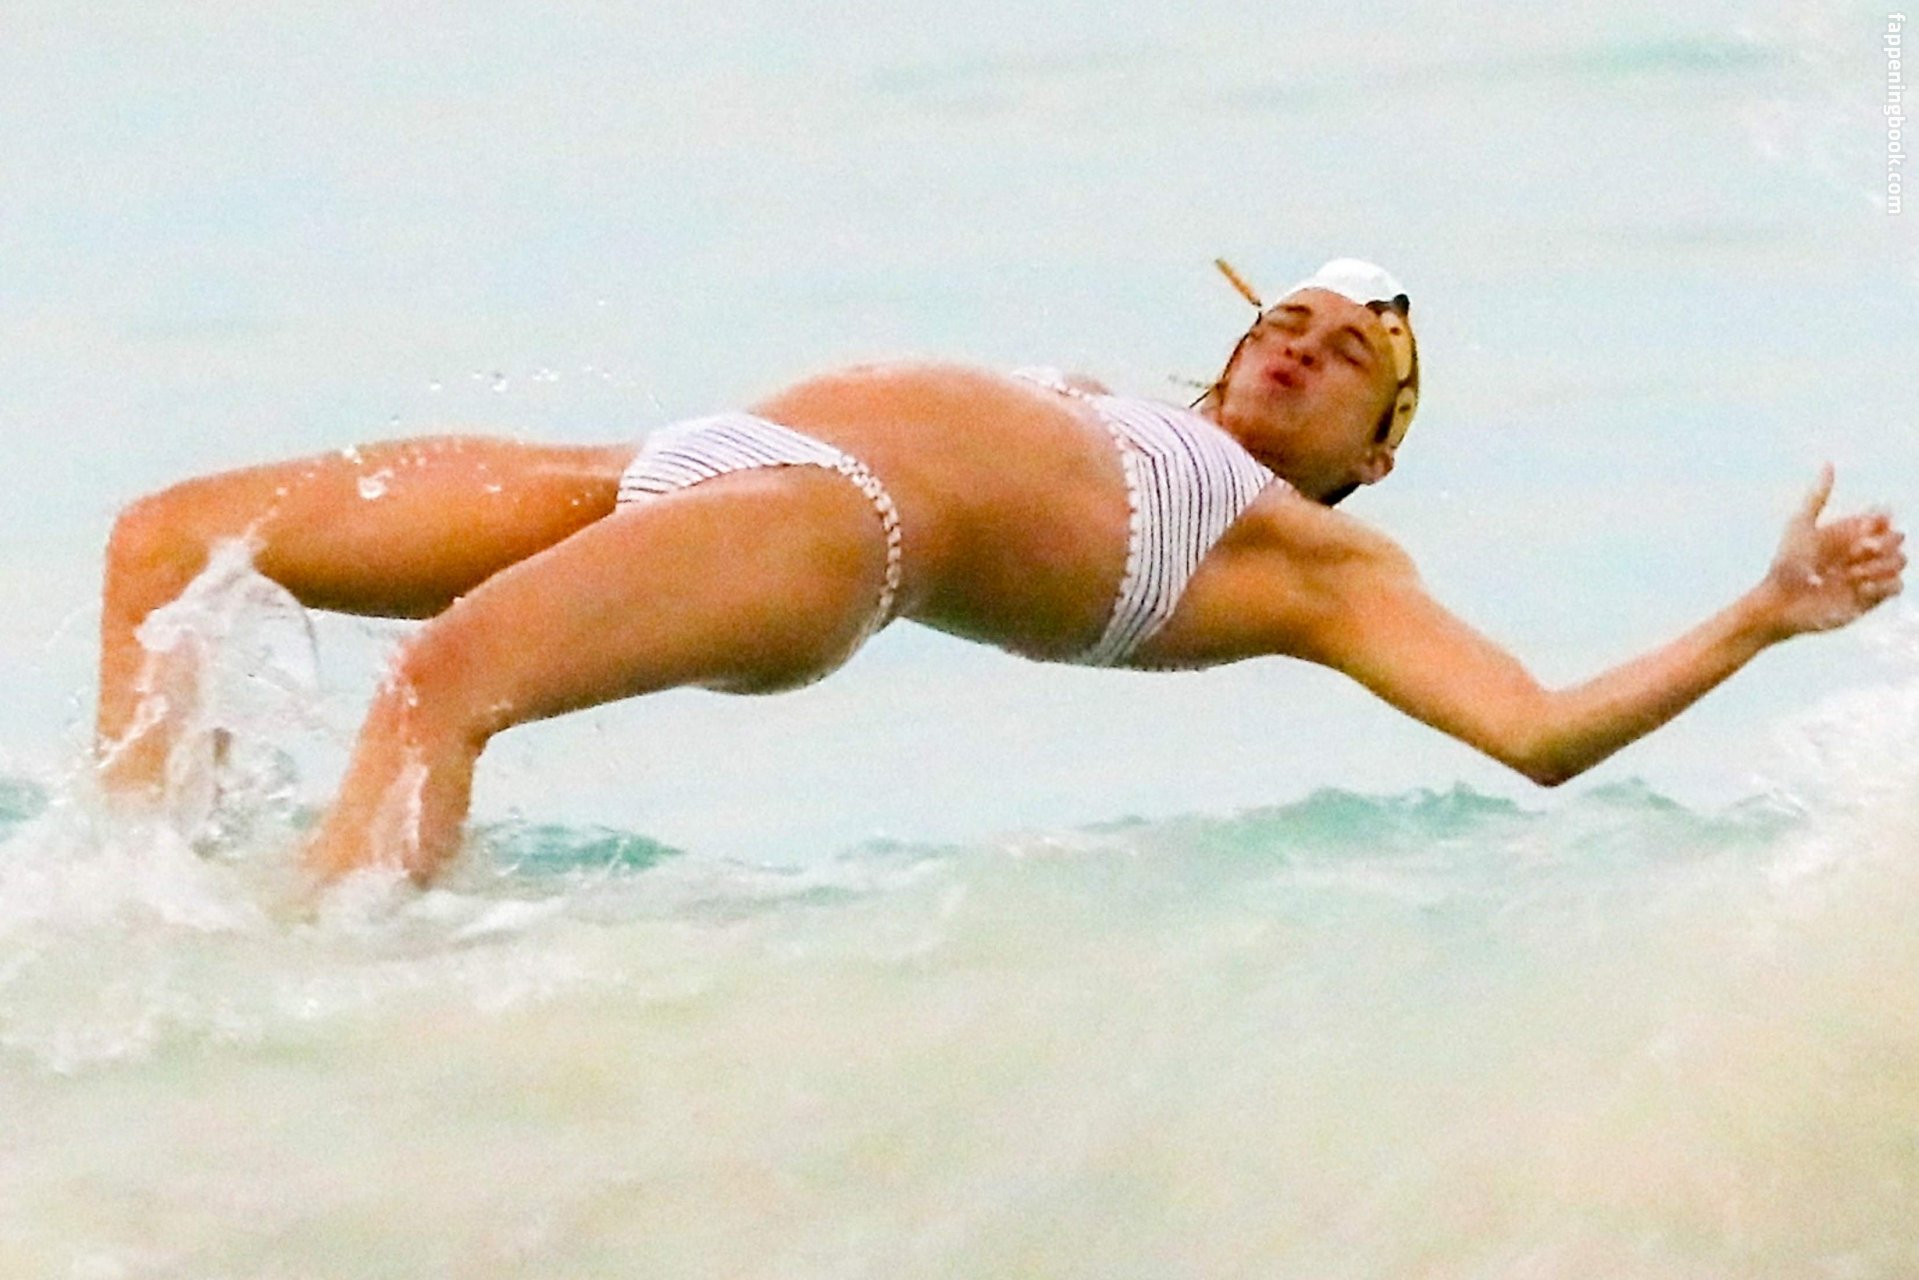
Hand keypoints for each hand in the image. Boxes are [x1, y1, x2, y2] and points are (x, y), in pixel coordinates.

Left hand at [1761, 464, 1904, 638]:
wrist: (1781, 603)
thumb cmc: (1786, 564)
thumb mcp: (1801, 525)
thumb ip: (1818, 496)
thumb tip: (1829, 463)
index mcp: (1848, 533)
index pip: (1882, 519)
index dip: (1879, 521)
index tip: (1862, 527)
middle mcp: (1861, 552)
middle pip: (1897, 538)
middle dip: (1881, 543)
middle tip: (1855, 552)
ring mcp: (1867, 575)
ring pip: (1900, 561)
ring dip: (1880, 566)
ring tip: (1850, 574)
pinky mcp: (1870, 598)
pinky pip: (1897, 586)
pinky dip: (1883, 585)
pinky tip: (1859, 587)